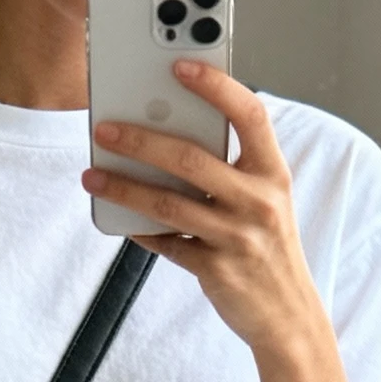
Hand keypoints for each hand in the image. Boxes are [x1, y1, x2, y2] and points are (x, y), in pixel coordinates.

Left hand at [84, 64, 316, 360]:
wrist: (288, 315)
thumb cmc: (268, 247)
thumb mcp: (267, 200)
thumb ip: (232, 168)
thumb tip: (170, 134)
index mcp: (273, 173)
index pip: (249, 115)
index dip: (217, 86)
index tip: (180, 65)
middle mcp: (259, 202)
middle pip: (191, 159)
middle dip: (141, 140)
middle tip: (105, 128)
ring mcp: (237, 238)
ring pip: (168, 204)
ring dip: (123, 188)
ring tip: (92, 175)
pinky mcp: (216, 270)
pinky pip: (167, 244)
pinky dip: (140, 230)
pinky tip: (119, 220)